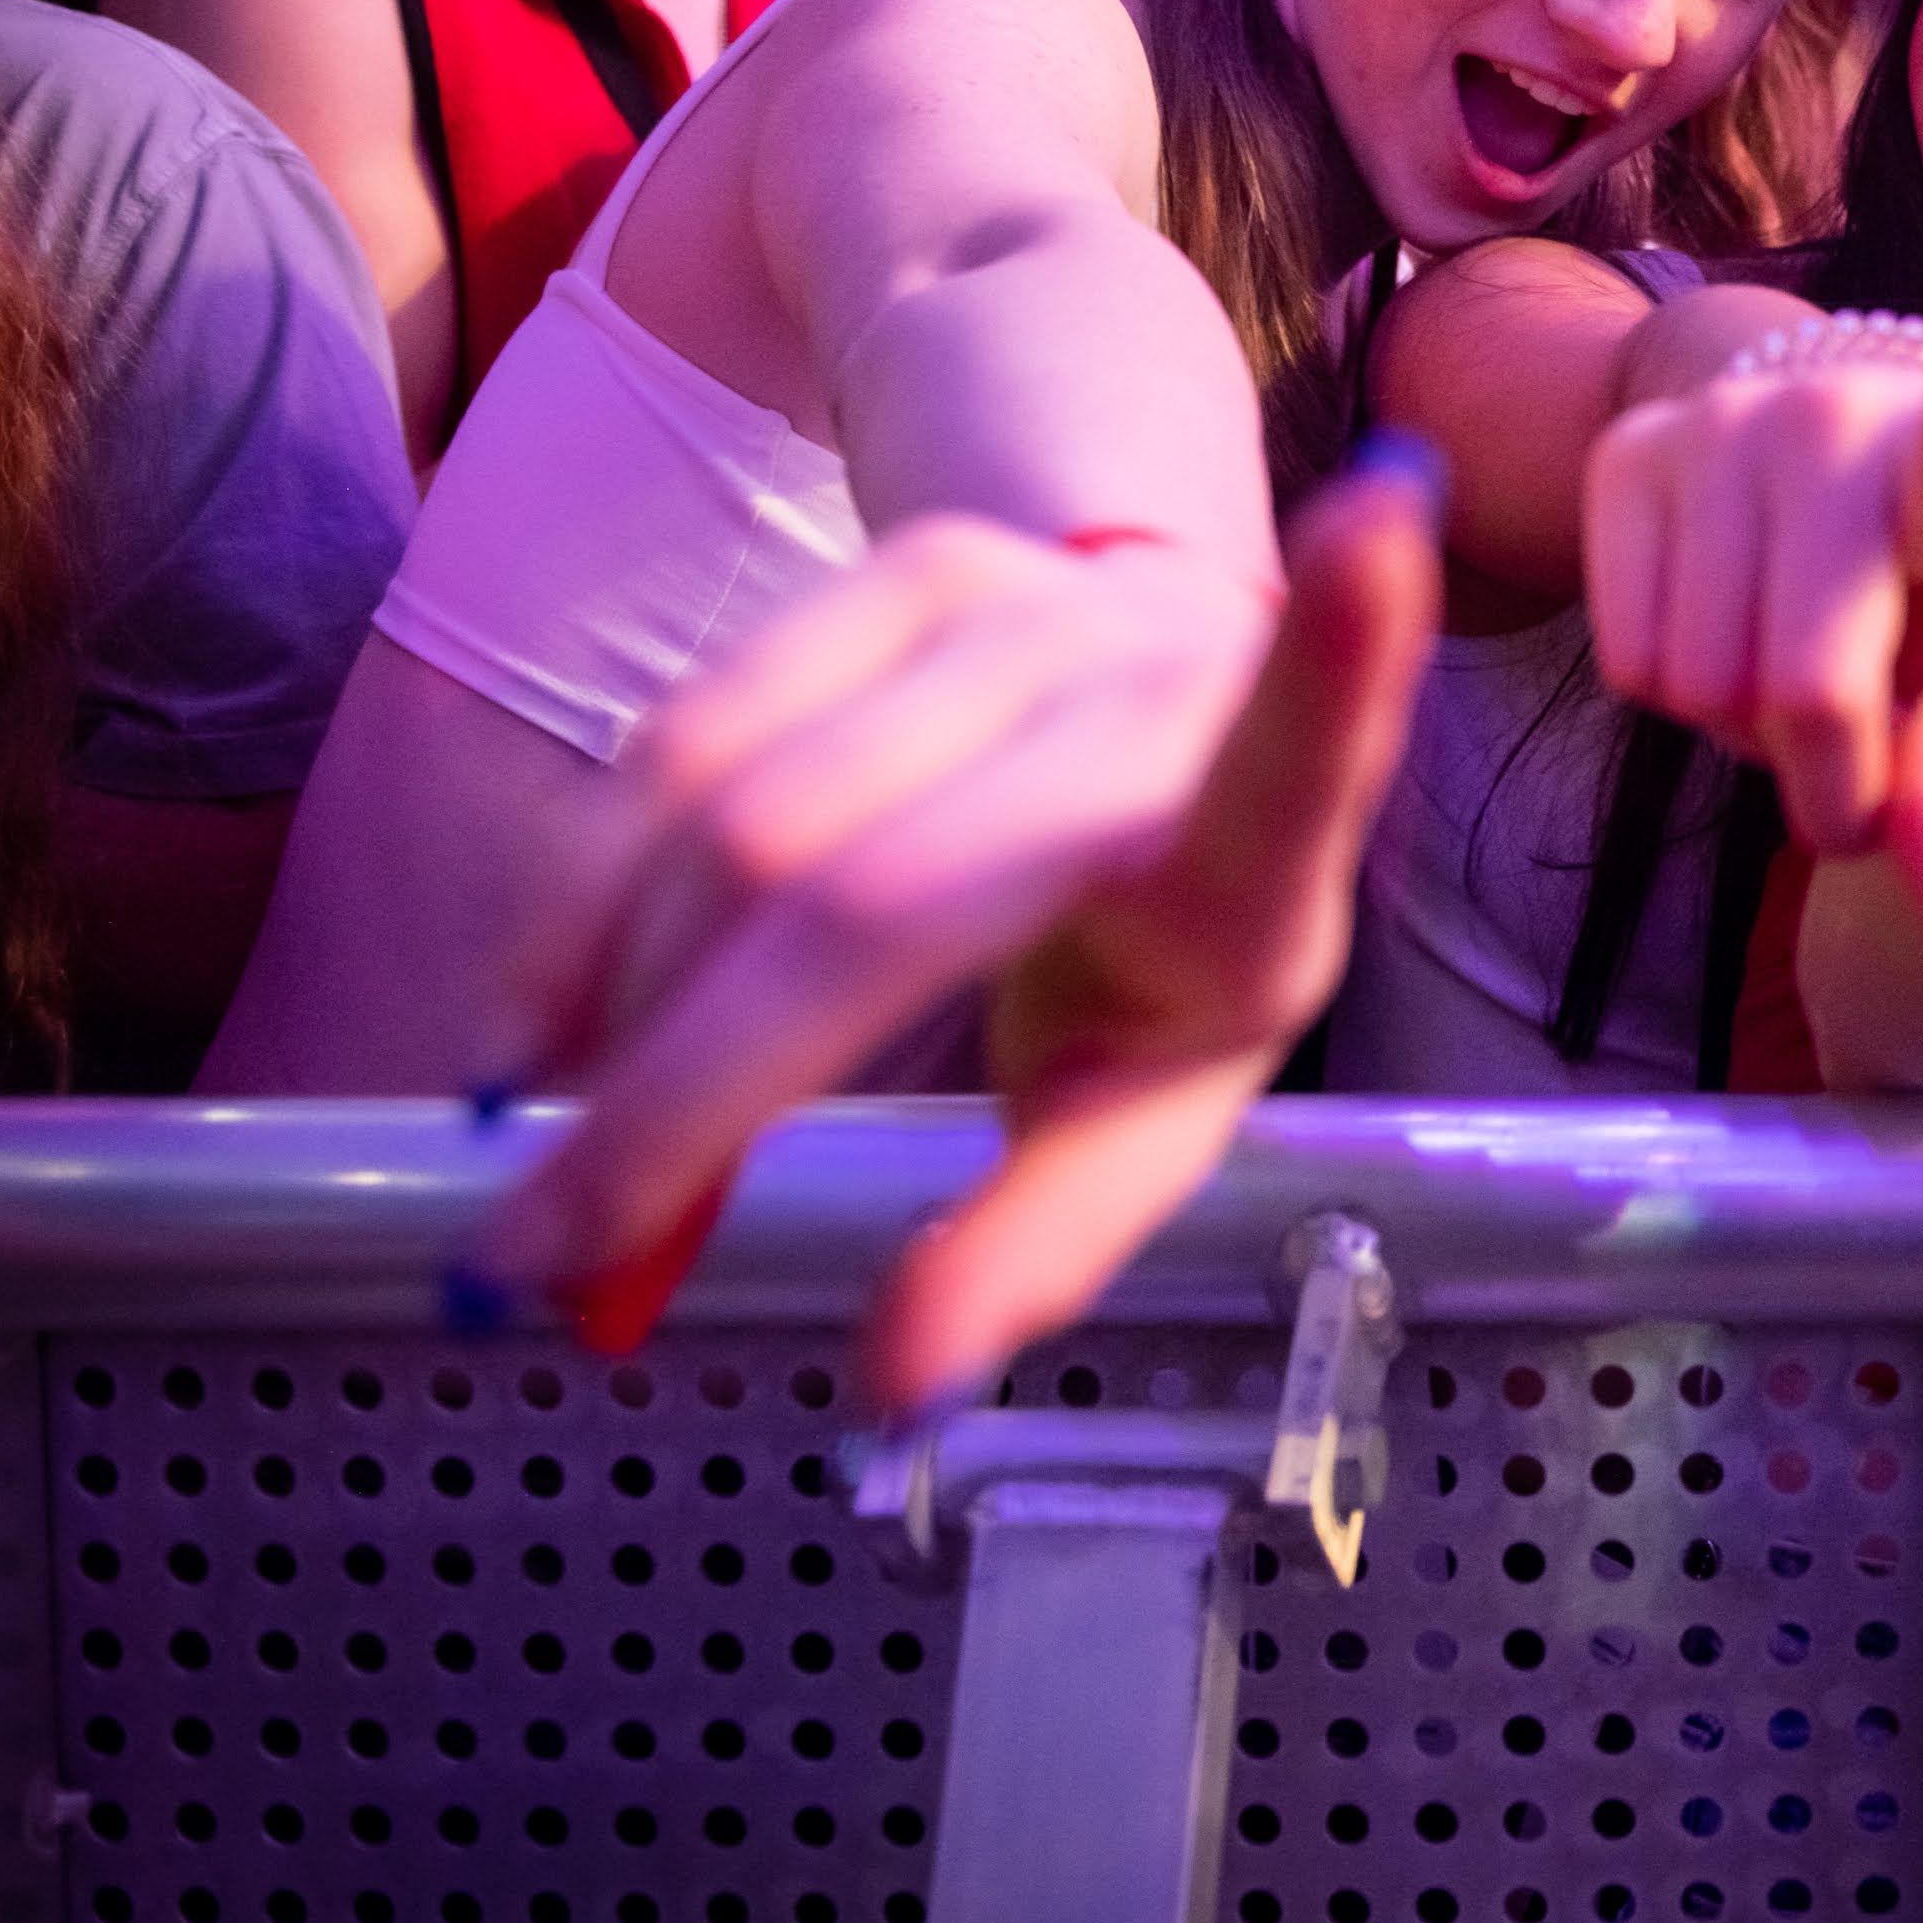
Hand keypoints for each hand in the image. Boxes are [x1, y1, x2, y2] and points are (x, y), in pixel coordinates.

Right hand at [468, 453, 1446, 1417]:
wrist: (1168, 693)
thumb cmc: (1173, 934)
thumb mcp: (1153, 1106)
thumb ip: (1038, 1243)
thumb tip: (893, 1390)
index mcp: (1258, 841)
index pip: (1309, 748)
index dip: (1356, 641)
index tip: (1384, 531)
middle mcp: (1147, 697)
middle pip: (862, 900)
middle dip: (677, 1102)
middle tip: (537, 1266)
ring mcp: (1027, 610)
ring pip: (737, 817)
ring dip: (606, 1014)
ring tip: (541, 1183)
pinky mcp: (916, 564)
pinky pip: (692, 742)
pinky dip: (596, 905)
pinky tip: (552, 1025)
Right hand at [1583, 355, 1922, 960]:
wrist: (1837, 451)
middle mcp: (1836, 424)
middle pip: (1800, 692)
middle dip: (1831, 779)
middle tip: (1864, 762)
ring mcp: (1717, 427)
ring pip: (1696, 687)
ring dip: (1746, 735)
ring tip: (1798, 672)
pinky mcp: (1626, 452)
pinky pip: (1627, 662)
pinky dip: (1677, 694)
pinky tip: (1730, 633)